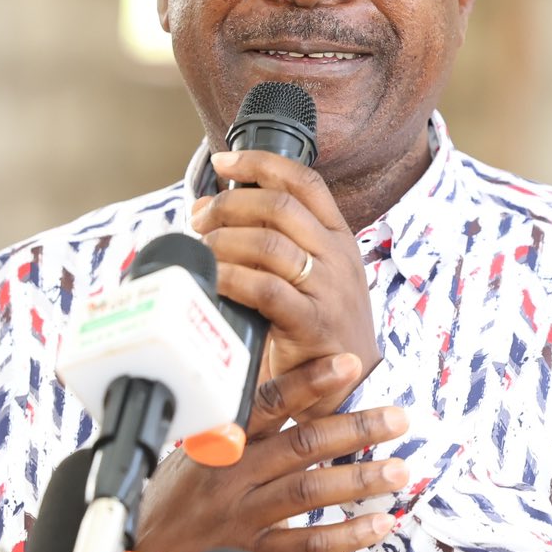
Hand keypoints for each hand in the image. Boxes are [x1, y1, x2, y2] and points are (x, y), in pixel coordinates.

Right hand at [134, 353, 409, 551]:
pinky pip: (307, 545)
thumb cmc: (171, 507)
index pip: (268, 403)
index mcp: (219, 445)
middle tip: (398, 419)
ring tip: (400, 471)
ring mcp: (243, 518)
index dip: (311, 382)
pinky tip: (378, 524)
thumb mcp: (193, 459)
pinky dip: (347, 535)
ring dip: (360, 479)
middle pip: (301, 445)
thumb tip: (279, 400)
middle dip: (356, 429)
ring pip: (309, 492)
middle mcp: (233, 477)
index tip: (350, 364)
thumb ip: (235, 434)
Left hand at [191, 148, 379, 418]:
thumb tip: (217, 211)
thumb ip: (281, 243)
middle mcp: (338, 257)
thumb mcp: (312, 276)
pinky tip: (212, 279)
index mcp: (339, 238)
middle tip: (198, 217)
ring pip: (268, 243)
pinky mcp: (314, 324)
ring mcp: (329, 290)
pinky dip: (231, 278)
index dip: (260, 163)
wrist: (352, 389)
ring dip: (224, 240)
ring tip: (202, 250)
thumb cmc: (318, 329)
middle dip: (229, 205)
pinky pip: (264, 289)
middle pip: (280, 206)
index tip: (222, 162)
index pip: (305, 181)